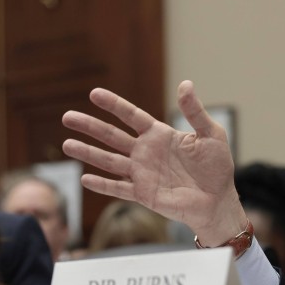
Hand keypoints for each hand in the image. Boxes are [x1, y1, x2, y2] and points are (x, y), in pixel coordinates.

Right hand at [62, 81, 248, 245]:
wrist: (218, 200)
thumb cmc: (217, 167)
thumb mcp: (211, 135)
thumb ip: (195, 112)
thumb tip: (185, 84)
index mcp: (159, 135)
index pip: (131, 116)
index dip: (113, 105)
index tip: (94, 94)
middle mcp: (145, 152)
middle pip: (111, 136)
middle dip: (89, 126)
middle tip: (67, 116)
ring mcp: (142, 173)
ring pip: (108, 161)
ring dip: (88, 153)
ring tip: (66, 144)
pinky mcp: (143, 194)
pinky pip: (118, 189)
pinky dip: (103, 185)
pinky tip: (85, 179)